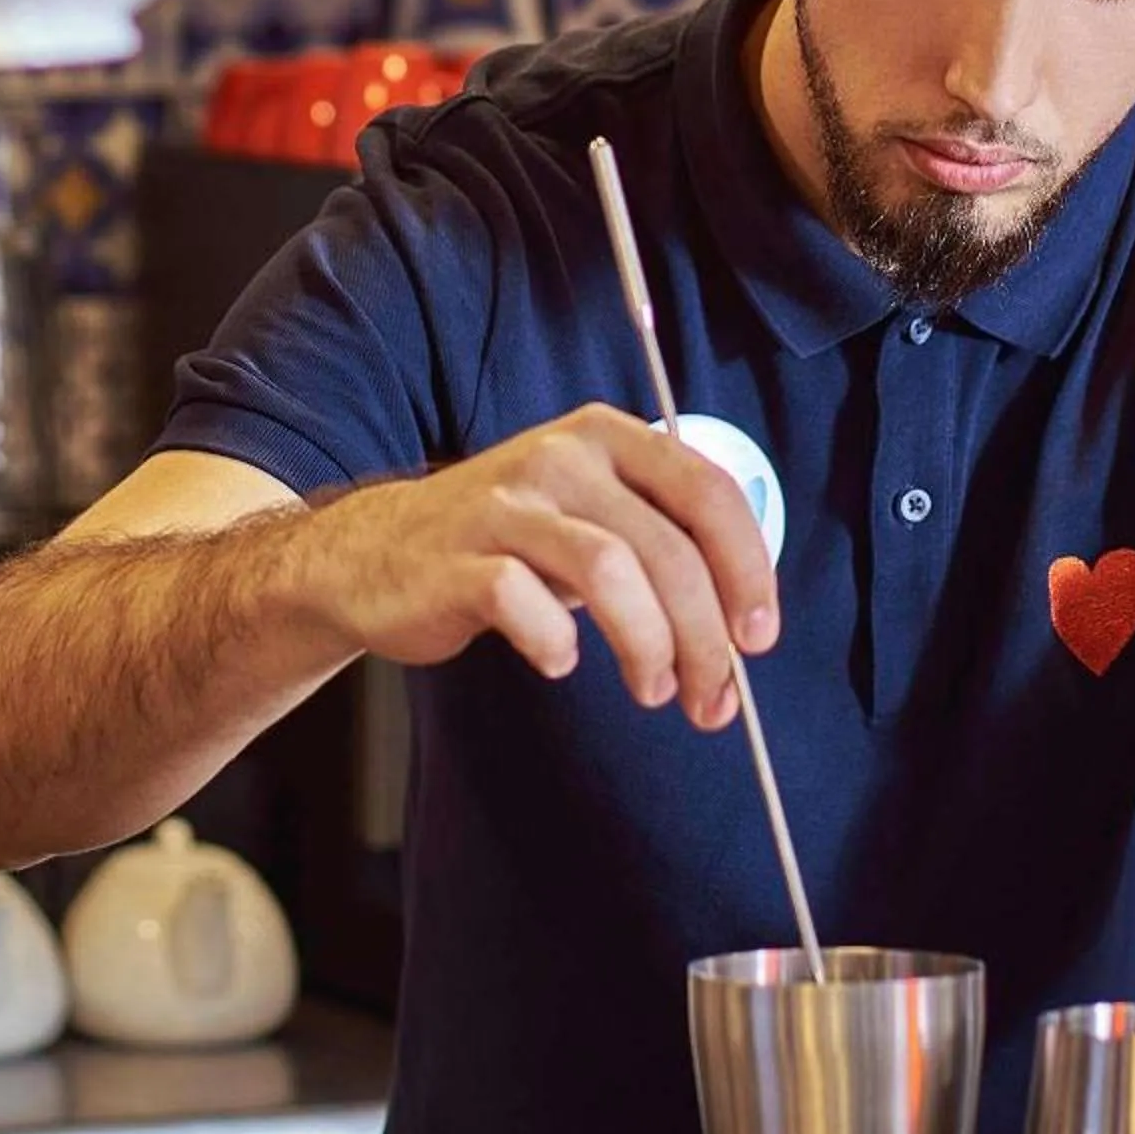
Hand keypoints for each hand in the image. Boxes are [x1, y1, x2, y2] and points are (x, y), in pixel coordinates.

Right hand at [299, 404, 777, 729]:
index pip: (707, 490)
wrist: (376, 554)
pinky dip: (555, 642)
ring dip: (648, 645)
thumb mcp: (591, 518)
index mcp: (608, 438)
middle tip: (714, 696)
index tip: (759, 637)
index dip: (748, 567)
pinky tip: (560, 663)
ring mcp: (505, 503)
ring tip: (653, 690)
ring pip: (608, 570)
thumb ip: (663, 551)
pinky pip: (522, 600)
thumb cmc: (506, 545)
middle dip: (704, 634)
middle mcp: (561, 457)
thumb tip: (737, 636)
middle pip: (666, 545)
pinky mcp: (457, 557)